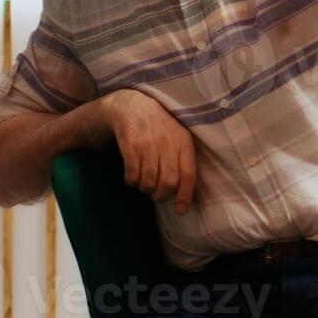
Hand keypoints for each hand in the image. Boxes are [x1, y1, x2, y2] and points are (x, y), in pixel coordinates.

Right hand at [101, 89, 196, 214]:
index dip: (185, 196)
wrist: (132, 107)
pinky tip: (133, 175)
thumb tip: (184, 201)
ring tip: (145, 184)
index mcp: (183, 141)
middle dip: (161, 196)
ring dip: (145, 189)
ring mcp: (147, 143)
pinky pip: (132, 175)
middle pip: (167, 182)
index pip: (188, 174)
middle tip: (157, 196)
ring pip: (148, 181)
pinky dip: (132, 181)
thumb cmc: (159, 130)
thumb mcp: (177, 139)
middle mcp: (167, 141)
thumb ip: (183, 164)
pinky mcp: (129, 145)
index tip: (181, 210)